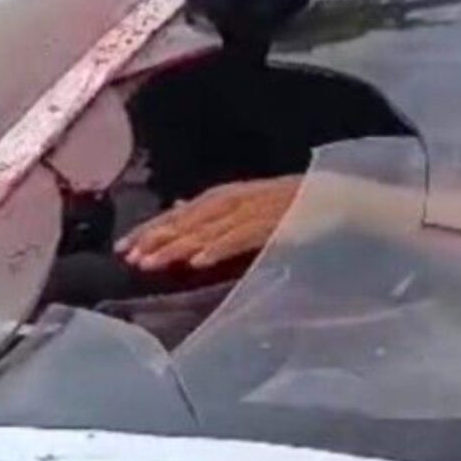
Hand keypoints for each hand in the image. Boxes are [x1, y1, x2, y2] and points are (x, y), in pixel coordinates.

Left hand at [116, 176, 300, 271]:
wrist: (337, 199)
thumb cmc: (292, 206)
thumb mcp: (246, 206)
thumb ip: (213, 213)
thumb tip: (179, 210)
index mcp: (225, 196)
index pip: (179, 213)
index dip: (150, 229)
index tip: (123, 247)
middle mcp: (233, 200)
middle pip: (186, 220)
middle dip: (155, 238)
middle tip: (127, 256)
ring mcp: (252, 210)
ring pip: (206, 229)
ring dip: (176, 246)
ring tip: (150, 263)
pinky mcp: (272, 224)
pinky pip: (239, 237)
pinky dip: (217, 248)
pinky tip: (196, 263)